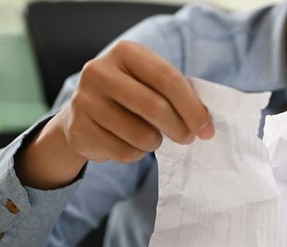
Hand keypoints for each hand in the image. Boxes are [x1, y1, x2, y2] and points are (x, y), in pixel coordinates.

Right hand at [47, 41, 214, 164]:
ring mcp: (85, 100)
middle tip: (187, 138)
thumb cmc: (128, 97)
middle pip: (154, 107)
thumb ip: (175, 93)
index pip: (168, 79)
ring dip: (155, 143)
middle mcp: (99, 71)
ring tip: (151, 138)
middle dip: (179, 128)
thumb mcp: (149, 82)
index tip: (207, 129)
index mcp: (125, 52)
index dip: (192, 108)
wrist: (82, 114)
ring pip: (140, 135)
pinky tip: (130, 144)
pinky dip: (136, 154)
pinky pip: (124, 152)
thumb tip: (205, 120)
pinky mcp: (79, 129)